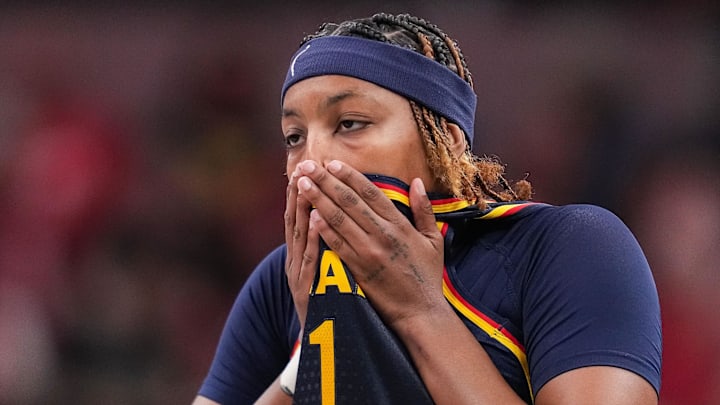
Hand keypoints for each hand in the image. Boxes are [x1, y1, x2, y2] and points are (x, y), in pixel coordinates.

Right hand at [284, 167, 318, 330]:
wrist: (317, 344)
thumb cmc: (324, 305)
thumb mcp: (319, 272)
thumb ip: (322, 247)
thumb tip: (327, 220)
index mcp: (300, 255)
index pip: (299, 218)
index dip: (300, 194)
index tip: (305, 169)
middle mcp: (295, 262)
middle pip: (296, 222)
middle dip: (298, 194)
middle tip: (301, 168)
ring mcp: (299, 276)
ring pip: (300, 237)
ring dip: (302, 211)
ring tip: (306, 185)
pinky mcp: (307, 291)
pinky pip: (312, 262)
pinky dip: (314, 241)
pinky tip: (319, 223)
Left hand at [294, 159, 447, 328]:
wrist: (420, 312)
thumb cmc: (426, 276)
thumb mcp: (433, 240)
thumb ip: (424, 210)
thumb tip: (416, 182)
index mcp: (400, 225)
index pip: (370, 193)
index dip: (349, 176)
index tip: (331, 163)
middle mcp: (383, 235)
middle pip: (349, 201)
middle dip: (326, 181)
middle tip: (307, 166)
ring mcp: (369, 252)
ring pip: (339, 219)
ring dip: (318, 199)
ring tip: (302, 184)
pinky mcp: (359, 270)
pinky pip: (337, 245)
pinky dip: (323, 229)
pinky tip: (309, 215)